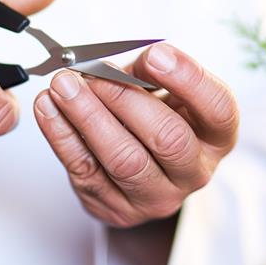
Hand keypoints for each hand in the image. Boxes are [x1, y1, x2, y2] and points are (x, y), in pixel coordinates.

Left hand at [33, 43, 238, 227]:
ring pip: (124, 160)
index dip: (188, 79)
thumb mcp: (167, 89)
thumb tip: (113, 67)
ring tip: (63, 86)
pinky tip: (48, 108)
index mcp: (217, 136)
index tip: (155, 55)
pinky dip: (62, 136)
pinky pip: (87, 172)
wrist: (143, 166)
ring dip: (88, 117)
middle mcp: (195, 172)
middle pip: (168, 138)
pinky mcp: (118, 210)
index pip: (217, 109)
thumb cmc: (157, 115)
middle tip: (93, 73)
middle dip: (125, 99)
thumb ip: (150, 72)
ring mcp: (158, 197)